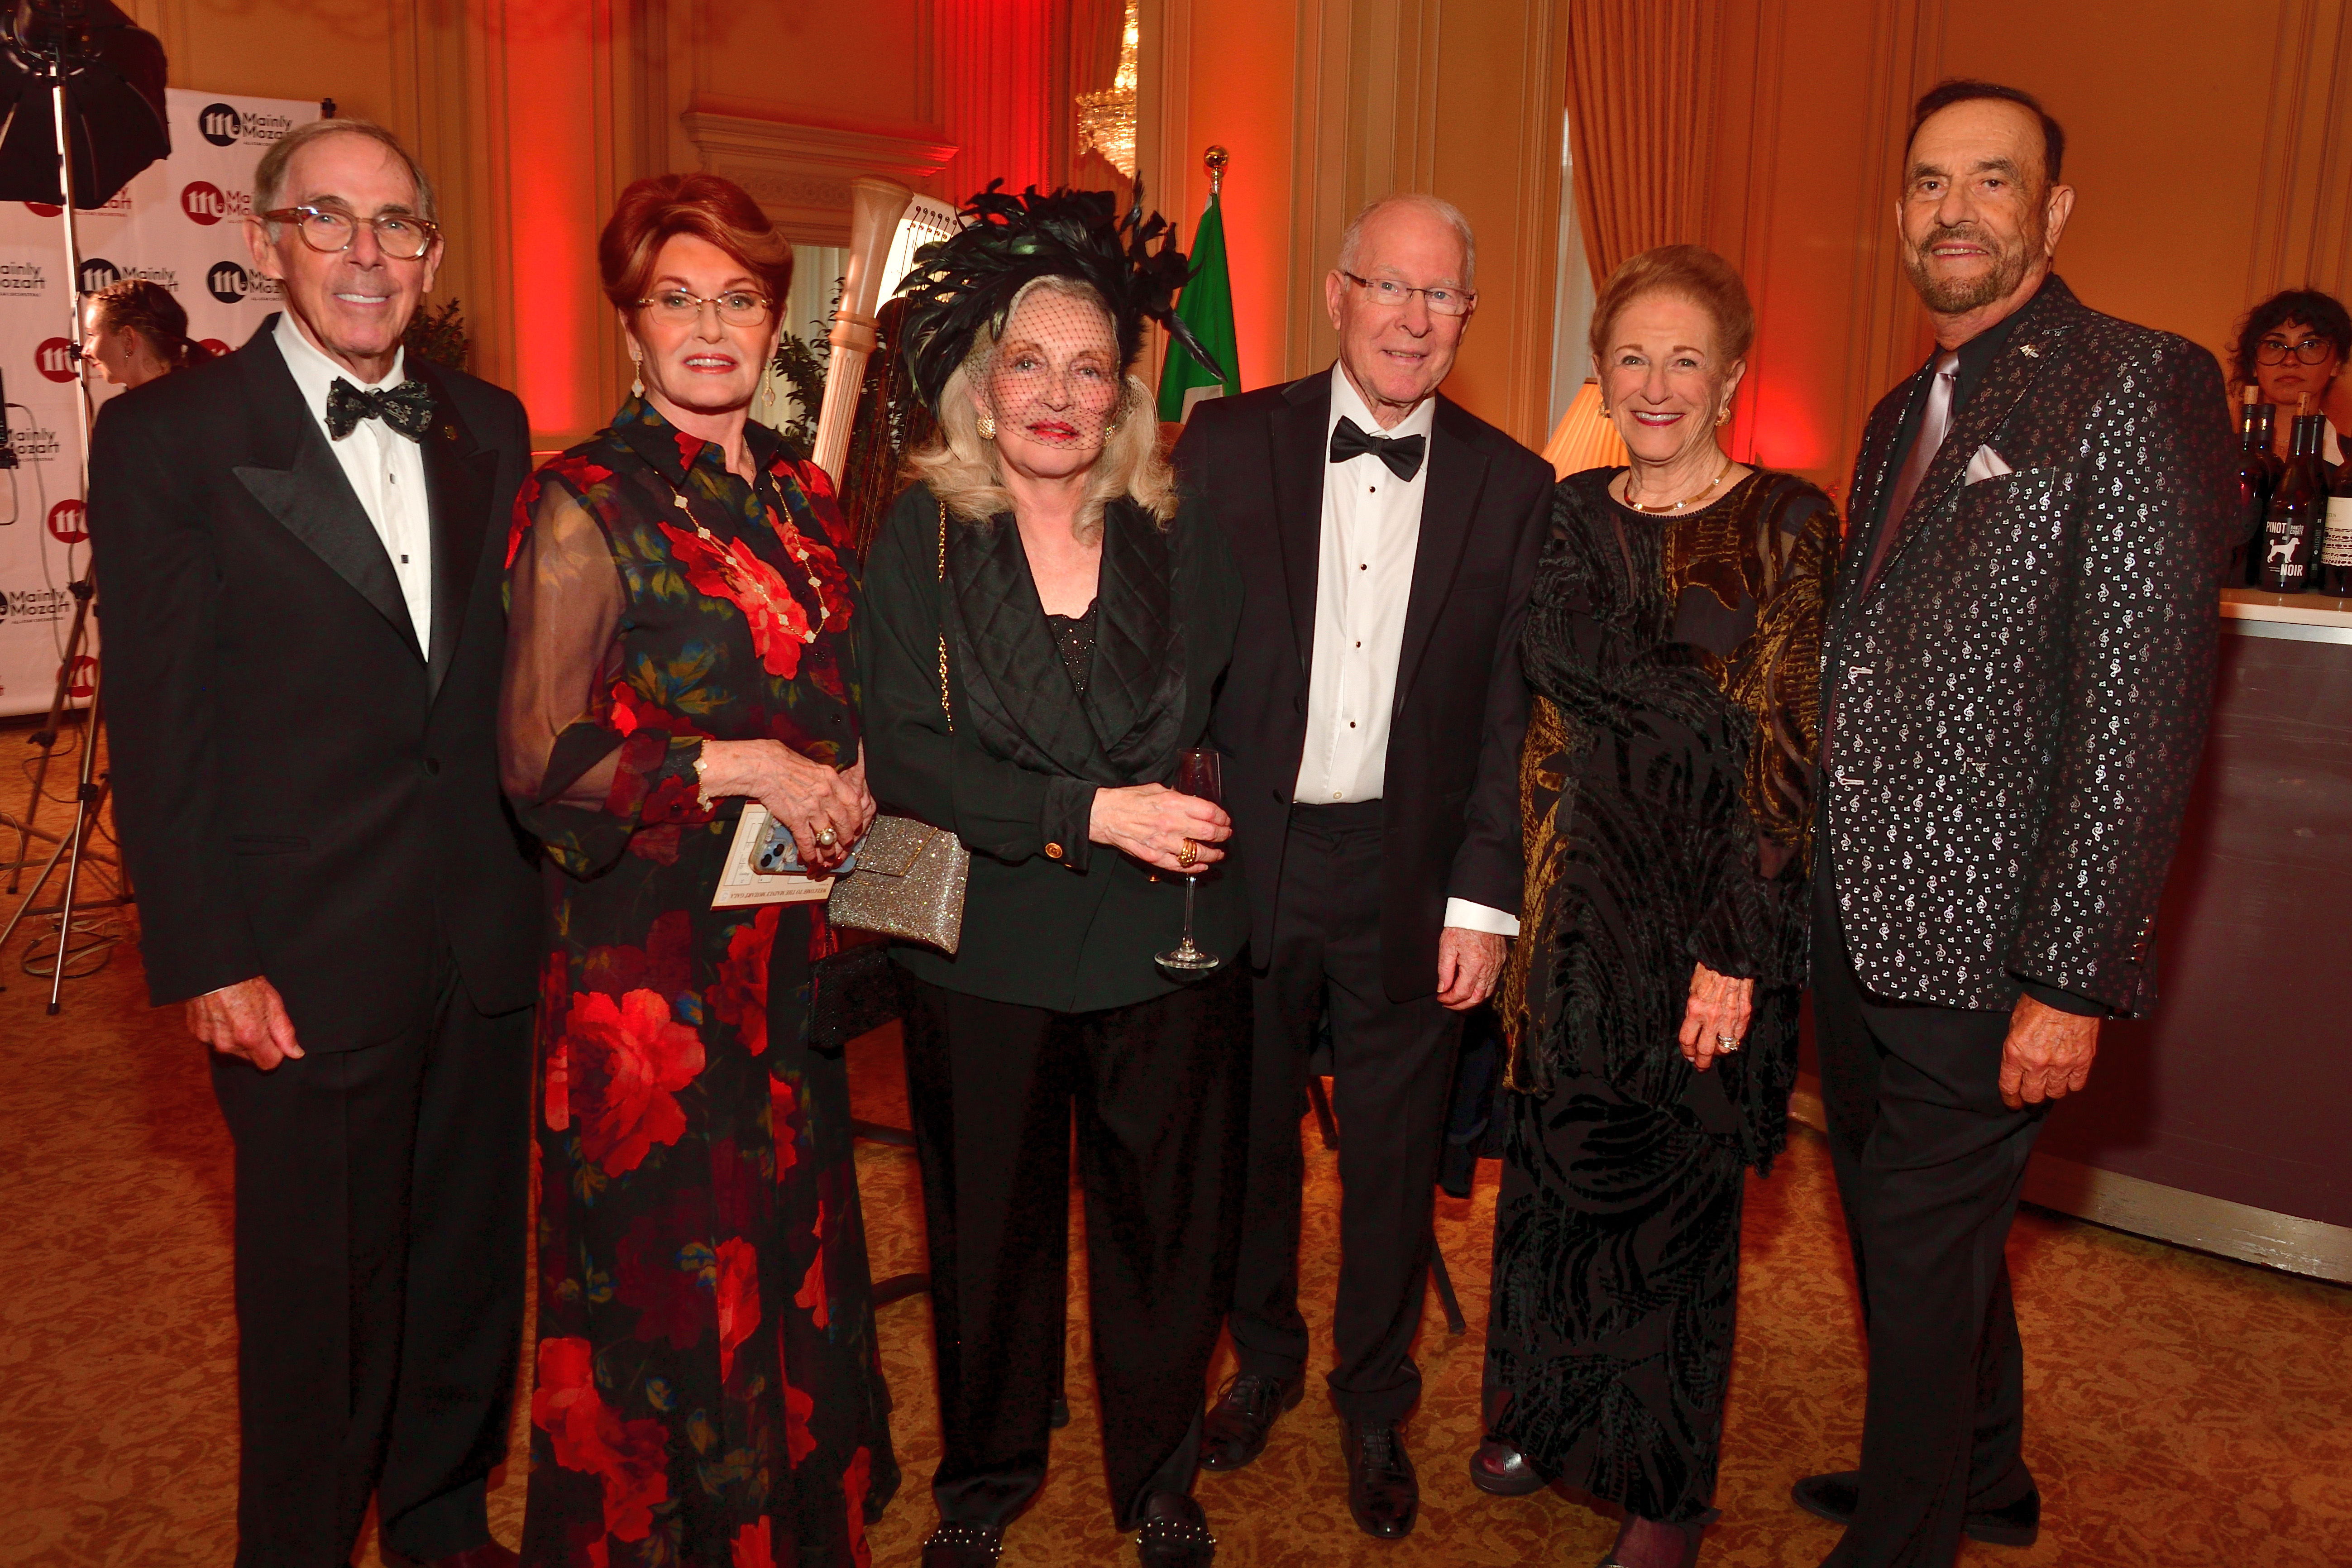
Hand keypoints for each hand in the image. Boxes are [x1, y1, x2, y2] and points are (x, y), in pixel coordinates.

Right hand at [186, 976, 302, 1070]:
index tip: (274, 1040)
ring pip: (231, 1050)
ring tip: (238, 1015)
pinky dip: (220, 1032)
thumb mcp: (274, 1003)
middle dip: (255, 1044)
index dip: (275, 1052)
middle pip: (249, 1058)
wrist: (215, 970)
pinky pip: (214, 1040)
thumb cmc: (245, 983)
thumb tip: (295, 1053)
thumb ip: (285, 1032)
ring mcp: (209, 1039)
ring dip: (236, 1039)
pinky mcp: (197, 1033)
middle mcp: (228, 1043)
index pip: (268, 1064)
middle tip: (254, 1020)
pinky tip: (223, 1015)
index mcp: (250, 1037)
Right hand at [698, 740, 868, 871]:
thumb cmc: (782, 761)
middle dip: (846, 836)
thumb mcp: (811, 765)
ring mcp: (811, 808)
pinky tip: (810, 859)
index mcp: (830, 778)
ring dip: (828, 849)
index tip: (857, 824)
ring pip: (827, 835)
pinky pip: (807, 841)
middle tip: (846, 843)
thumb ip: (824, 779)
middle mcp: (824, 794)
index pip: (853, 801)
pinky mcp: (795, 819)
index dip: (857, 816)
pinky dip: (810, 853)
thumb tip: (830, 788)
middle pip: (842, 821)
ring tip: (829, 856)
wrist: (762, 766)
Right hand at [1090, 783, 1229, 872]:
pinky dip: (1194, 868)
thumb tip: (1194, 803)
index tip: (1225, 819)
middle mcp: (1171, 823)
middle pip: (1209, 832)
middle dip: (1222, 835)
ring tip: (1219, 853)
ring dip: (1213, 854)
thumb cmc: (1128, 800)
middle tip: (1226, 835)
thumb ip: (1178, 797)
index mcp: (1173, 802)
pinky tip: (1201, 865)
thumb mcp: (1157, 789)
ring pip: (1198, 853)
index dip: (1222, 817)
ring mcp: (1162, 842)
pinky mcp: (1153, 857)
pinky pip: (1180, 866)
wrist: (1103, 815)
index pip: (1209, 812)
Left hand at [1435, 927, 1506, 1010]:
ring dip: (1472, 1000)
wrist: (1481, 909)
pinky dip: (1482, 990)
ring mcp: (1497, 965)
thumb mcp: (1447, 946)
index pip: (1462, 993)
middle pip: (1476, 998)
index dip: (1450, 999)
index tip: (1441, 998)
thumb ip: (1444, 970)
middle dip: (1461, 1005)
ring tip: (1459, 1000)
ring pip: (1486, 993)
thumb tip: (1442, 988)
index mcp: (1474, 965)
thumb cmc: (1463, 924)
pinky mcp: (1501, 961)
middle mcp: (1489, 969)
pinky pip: (1493, 983)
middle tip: (1448, 1004)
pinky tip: (1472, 988)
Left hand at [1678, 961, 1754, 1071]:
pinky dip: (1733, 1042)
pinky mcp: (1744, 1016)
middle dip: (1701, 1062)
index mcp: (1695, 1010)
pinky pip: (1738, 1037)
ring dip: (1719, 1054)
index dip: (1686, 1051)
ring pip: (1724, 1048)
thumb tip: (1694, 1026)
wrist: (1730, 961)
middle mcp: (1712, 1018)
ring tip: (1715, 1053)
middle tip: (1700, 1066)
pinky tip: (1729, 1042)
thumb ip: (1693, 1010)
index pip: (1687, 1040)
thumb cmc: (1709, 971)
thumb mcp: (1693, 989)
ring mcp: (1730, 1018)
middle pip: (1705, 1051)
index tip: (1688, 1055)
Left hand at [1999, 993, 2099, 1108]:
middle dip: (2030, 1097)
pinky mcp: (2083, 1062)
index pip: (2010, 1087)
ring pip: (2055, 1093)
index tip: (2012, 1102)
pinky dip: (2070, 1083)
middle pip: (2033, 1095)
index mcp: (2016, 1053)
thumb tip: (2016, 1065)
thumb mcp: (2014, 1023)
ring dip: (2051, 1090)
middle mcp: (2038, 1063)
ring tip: (2049, 1083)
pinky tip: (2067, 1076)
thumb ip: (2015, 1048)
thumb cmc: (2038, 1002)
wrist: (2067, 992)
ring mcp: (2062, 1064)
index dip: (2011, 1099)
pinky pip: (2076, 1085)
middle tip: (2031, 1093)